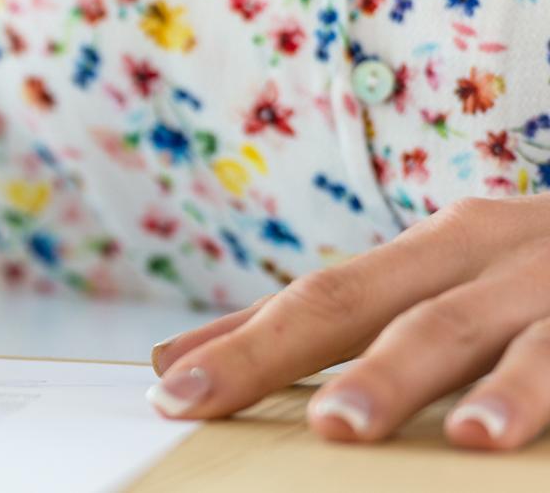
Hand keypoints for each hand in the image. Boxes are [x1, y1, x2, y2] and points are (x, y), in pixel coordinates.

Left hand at [147, 195, 549, 449]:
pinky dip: (540, 398)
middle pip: (386, 310)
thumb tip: (177, 358)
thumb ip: (318, 321)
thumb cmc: (538, 274)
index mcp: (439, 247)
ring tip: (388, 432)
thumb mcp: (437, 276)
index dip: (244, 343)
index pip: (322, 296)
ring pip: (492, 338)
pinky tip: (496, 437)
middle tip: (261, 411)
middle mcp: (498, 258)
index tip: (170, 390)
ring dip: (439, 383)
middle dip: (317, 361)